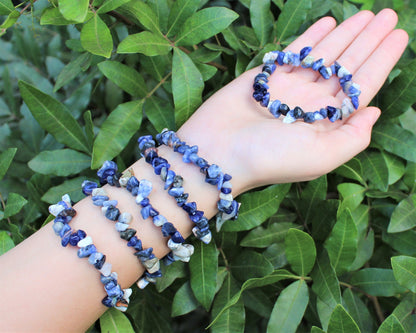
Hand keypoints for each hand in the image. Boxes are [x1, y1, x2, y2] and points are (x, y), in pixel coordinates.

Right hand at [178, 9, 407, 193]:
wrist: (216, 152)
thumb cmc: (268, 158)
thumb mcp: (321, 157)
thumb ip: (354, 137)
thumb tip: (375, 110)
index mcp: (326, 123)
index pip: (360, 87)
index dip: (382, 60)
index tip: (399, 36)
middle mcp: (310, 104)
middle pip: (345, 67)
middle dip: (368, 41)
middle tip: (388, 16)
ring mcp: (287, 88)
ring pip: (323, 55)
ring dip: (345, 34)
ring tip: (366, 14)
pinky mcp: (265, 76)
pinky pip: (293, 52)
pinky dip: (311, 37)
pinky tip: (328, 23)